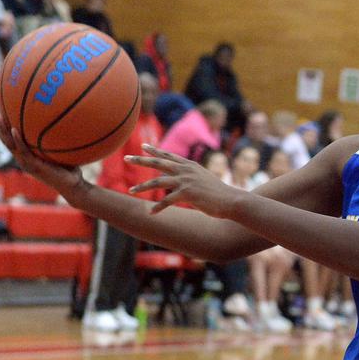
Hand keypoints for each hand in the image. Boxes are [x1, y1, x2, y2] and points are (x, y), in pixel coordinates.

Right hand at [0, 112, 86, 201]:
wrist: (73, 185)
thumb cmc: (69, 167)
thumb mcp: (60, 150)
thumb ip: (57, 139)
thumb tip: (62, 119)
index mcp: (27, 156)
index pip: (12, 141)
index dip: (4, 129)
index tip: (0, 113)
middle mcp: (24, 159)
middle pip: (6, 141)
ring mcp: (27, 163)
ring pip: (10, 144)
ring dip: (2, 130)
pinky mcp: (34, 166)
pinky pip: (24, 151)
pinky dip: (17, 140)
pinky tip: (14, 129)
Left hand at [125, 144, 244, 216]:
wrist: (231, 200)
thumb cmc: (219, 193)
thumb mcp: (204, 180)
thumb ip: (192, 177)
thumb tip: (182, 181)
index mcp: (190, 166)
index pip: (169, 156)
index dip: (155, 151)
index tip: (143, 146)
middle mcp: (186, 170)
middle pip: (159, 163)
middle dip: (141, 160)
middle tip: (127, 157)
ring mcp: (186, 181)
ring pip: (158, 182)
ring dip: (143, 187)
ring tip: (131, 191)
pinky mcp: (187, 194)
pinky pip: (167, 201)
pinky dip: (158, 207)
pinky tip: (151, 213)